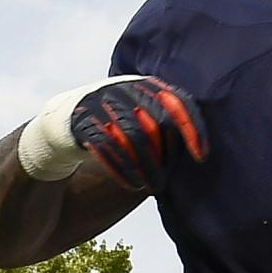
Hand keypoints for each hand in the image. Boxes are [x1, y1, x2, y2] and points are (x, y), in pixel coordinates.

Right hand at [17, 75, 208, 188]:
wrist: (69, 119)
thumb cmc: (120, 125)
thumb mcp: (145, 117)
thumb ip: (168, 127)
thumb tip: (202, 154)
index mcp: (149, 85)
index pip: (180, 101)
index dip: (193, 129)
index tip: (201, 157)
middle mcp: (128, 87)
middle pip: (158, 123)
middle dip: (164, 159)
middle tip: (164, 183)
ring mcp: (104, 100)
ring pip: (134, 136)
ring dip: (145, 168)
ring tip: (150, 187)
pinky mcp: (84, 118)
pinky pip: (108, 145)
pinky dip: (122, 168)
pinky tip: (131, 184)